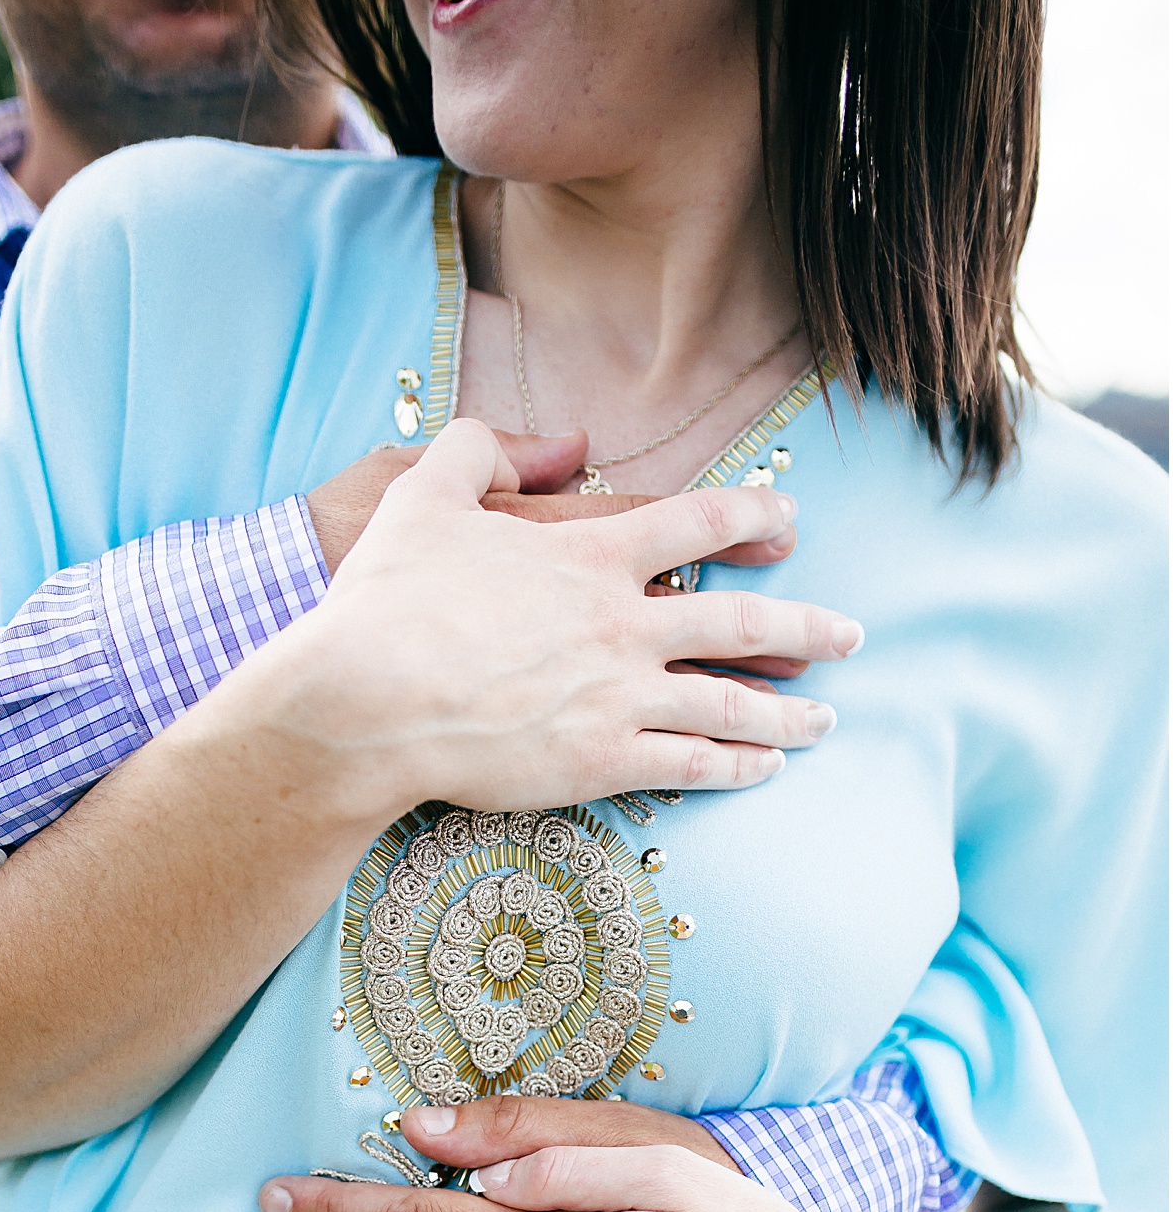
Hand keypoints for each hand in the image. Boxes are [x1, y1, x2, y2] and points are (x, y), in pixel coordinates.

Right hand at [267, 419, 862, 826]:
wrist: (362, 700)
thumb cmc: (382, 601)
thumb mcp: (420, 493)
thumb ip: (482, 448)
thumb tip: (560, 443)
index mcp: (588, 552)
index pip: (698, 521)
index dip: (754, 519)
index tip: (790, 526)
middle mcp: (621, 620)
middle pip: (740, 620)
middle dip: (806, 627)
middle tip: (848, 635)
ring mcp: (617, 695)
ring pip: (729, 703)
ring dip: (786, 712)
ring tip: (824, 719)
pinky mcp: (599, 761)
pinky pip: (690, 763)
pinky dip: (736, 766)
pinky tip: (765, 768)